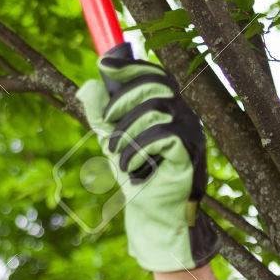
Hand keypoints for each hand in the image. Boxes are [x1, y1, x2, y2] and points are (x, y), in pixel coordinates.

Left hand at [76, 45, 218, 271]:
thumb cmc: (135, 175)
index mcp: (167, 108)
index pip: (155, 74)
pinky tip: (131, 167)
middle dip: (122, 101)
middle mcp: (183, 115)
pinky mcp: (190, 153)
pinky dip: (138, 150)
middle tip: (106, 124)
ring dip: (126, 132)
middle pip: (155, 85)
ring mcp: (191, 133)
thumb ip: (100, 113)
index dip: (131, 66)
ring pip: (155, 109)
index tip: (104, 65)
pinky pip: (162, 135)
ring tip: (116, 155)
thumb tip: (88, 85)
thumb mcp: (110, 139)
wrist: (152, 214)